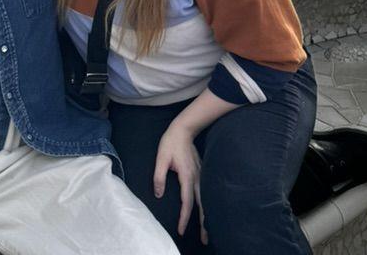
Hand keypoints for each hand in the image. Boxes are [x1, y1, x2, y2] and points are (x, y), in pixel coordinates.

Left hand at [153, 124, 205, 239]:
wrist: (184, 128)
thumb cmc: (170, 142)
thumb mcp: (160, 158)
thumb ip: (159, 177)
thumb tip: (159, 194)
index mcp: (186, 176)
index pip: (186, 202)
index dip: (184, 218)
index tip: (181, 230)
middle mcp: (196, 177)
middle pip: (201, 204)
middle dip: (203, 222)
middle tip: (206, 238)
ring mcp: (200, 174)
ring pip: (205, 198)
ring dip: (207, 214)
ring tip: (208, 228)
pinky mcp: (201, 171)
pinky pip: (205, 191)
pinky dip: (207, 203)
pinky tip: (207, 209)